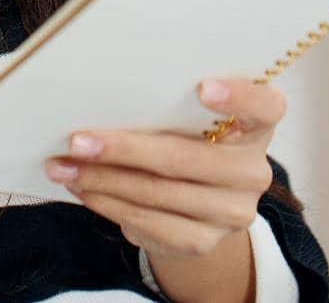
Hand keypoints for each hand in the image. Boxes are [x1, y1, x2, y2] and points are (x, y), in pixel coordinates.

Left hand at [45, 78, 284, 269]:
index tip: (203, 87)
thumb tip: (99, 95)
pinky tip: (81, 189)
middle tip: (77, 140)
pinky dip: (107, 203)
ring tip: (62, 166)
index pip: (265, 106)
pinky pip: (147, 222)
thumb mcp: (187, 119)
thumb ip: (166, 104)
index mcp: (256, 126)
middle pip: (185, 158)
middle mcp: (253, 171)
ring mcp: (232, 211)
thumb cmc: (185, 140)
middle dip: (123, 148)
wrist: (198, 207)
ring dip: (101, 179)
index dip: (239, 96)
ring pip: (157, 192)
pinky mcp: (204, 241)